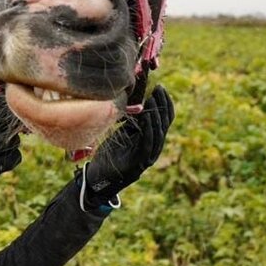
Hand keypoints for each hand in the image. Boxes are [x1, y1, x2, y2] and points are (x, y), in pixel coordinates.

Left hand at [82, 85, 173, 209]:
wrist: (100, 177)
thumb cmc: (111, 154)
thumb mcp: (124, 133)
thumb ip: (133, 122)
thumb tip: (138, 102)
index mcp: (151, 140)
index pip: (165, 119)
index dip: (165, 103)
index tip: (161, 88)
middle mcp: (154, 147)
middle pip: (164, 124)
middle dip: (162, 105)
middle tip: (158, 89)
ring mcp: (148, 155)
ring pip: (159, 132)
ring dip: (157, 115)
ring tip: (153, 99)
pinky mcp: (140, 162)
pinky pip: (148, 143)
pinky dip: (149, 129)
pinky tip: (147, 116)